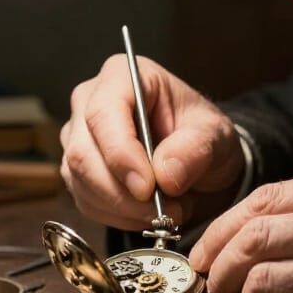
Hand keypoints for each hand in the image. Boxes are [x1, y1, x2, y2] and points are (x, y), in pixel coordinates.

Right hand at [61, 55, 244, 230]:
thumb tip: (166, 173)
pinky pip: (85, 202)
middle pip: (83, 152)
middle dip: (123, 192)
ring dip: (123, 208)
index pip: (104, 113)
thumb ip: (196, 148)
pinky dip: (117, 216)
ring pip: (80, 181)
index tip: (147, 187)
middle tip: (165, 210)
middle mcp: (90, 101)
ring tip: (166, 210)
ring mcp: (78, 136)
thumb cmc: (203, 134)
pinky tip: (146, 212)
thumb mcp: (215, 134)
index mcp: (123, 76)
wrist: (198, 159)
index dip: (120, 154)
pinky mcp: (77, 170)